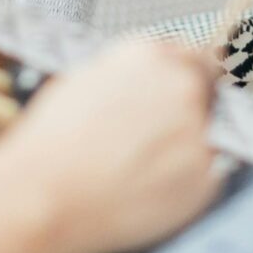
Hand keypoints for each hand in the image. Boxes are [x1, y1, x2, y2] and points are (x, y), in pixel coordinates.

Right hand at [0, 39, 222, 252]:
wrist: (44, 196)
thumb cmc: (51, 143)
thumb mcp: (84, 80)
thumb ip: (130, 74)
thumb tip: (150, 79)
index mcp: (149, 56)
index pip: (193, 57)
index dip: (182, 80)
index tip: (175, 98)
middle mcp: (181, 87)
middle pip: (205, 93)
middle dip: (186, 112)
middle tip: (152, 140)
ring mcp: (199, 134)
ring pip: (207, 138)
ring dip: (184, 150)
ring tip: (138, 171)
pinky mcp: (206, 180)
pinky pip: (205, 179)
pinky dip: (184, 186)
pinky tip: (145, 192)